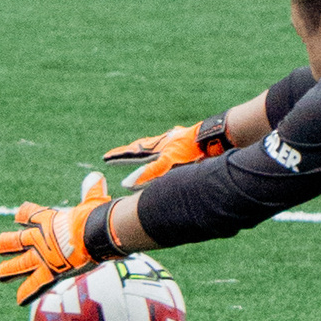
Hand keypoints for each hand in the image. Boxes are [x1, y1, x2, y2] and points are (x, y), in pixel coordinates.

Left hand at [0, 173, 112, 302]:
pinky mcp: (50, 272)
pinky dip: (28, 293)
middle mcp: (39, 238)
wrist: (96, 234)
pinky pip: (35, 285)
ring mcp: (42, 257)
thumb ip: (91, 191)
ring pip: (18, 265)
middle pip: (14, 241)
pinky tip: (19, 300)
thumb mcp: (92, 202)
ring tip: (0, 275)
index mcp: (47, 220)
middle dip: (6, 244)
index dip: (22, 215)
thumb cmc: (95, 216)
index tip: (18, 217)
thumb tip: (96, 176)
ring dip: (8, 270)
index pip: (26, 214)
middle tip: (0, 247)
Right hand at [104, 115, 231, 186]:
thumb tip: (127, 183)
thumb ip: (149, 173)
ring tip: (140, 150)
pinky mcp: (186, 142)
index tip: (105, 158)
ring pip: (156, 146)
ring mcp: (175, 141)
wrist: (214, 137)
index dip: (118, 156)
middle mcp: (164, 142)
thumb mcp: (168, 163)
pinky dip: (164, 148)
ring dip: (146, 149)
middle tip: (117, 154)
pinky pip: (170, 146)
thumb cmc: (192, 150)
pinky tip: (170, 146)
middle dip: (129, 152)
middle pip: (142, 147)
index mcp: (156, 147)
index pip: (132, 152)